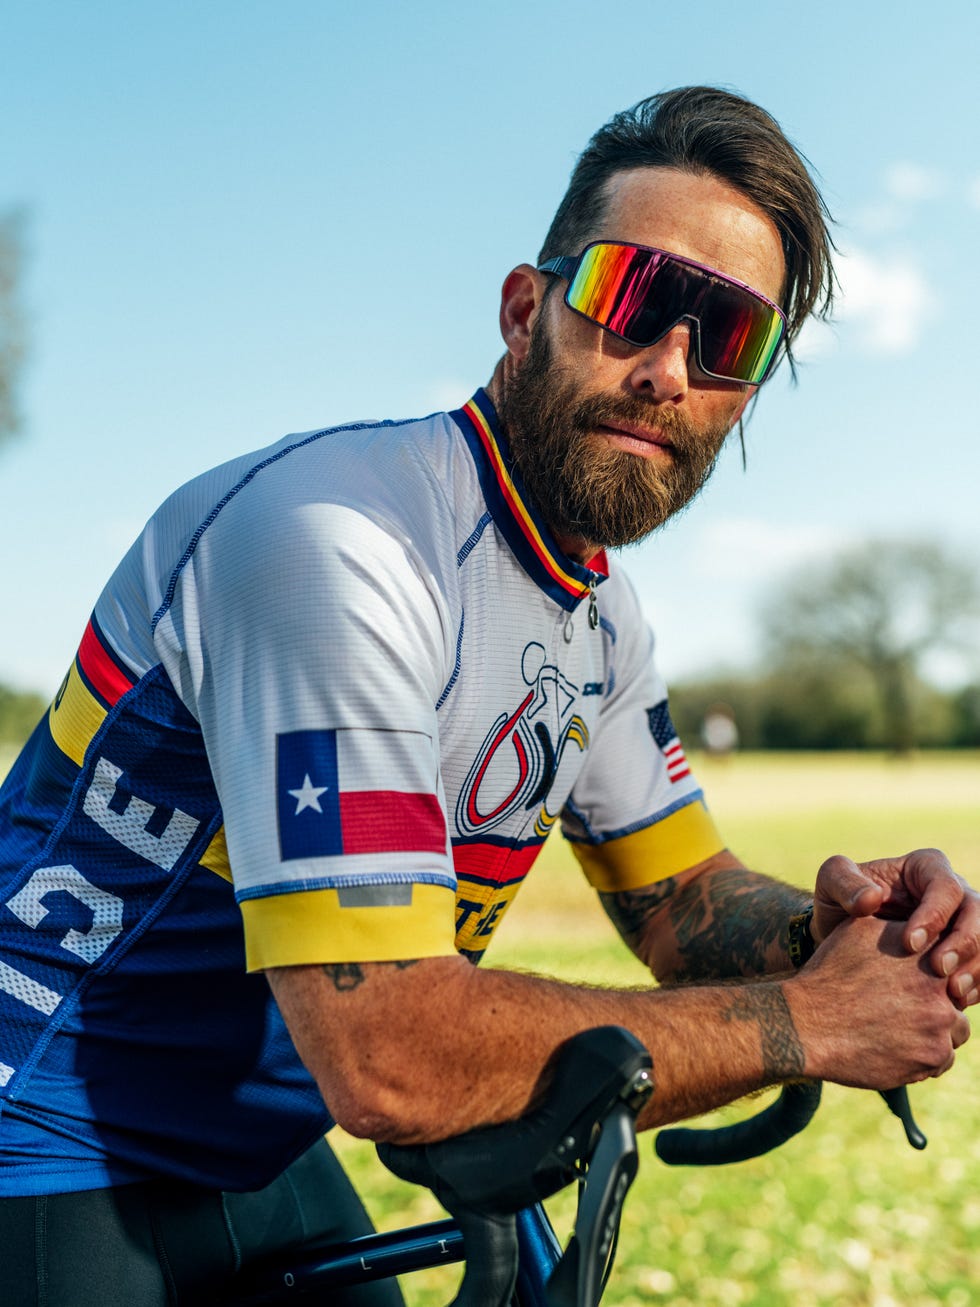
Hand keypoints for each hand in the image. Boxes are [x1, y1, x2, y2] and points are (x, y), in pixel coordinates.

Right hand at [793, 915, 970, 1089]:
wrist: (807, 1023)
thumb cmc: (829, 975)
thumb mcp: (858, 931)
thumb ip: (896, 925)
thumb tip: (916, 922)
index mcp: (923, 947)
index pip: (950, 956)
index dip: (936, 970)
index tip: (919, 980)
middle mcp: (938, 980)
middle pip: (957, 992)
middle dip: (938, 1001)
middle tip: (908, 1007)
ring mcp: (940, 1019)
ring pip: (955, 1028)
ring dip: (935, 1030)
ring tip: (901, 1029)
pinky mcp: (934, 1054)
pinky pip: (945, 1058)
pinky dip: (925, 1056)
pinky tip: (897, 1049)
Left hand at [813, 848, 979, 1008]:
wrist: (843, 936)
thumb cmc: (839, 902)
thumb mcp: (831, 883)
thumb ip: (844, 883)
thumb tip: (871, 898)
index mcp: (925, 867)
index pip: (945, 887)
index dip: (934, 915)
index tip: (910, 944)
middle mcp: (953, 892)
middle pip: (978, 912)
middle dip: (965, 943)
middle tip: (940, 971)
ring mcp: (964, 923)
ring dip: (976, 968)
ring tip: (953, 994)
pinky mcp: (966, 952)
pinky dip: (976, 985)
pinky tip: (956, 1003)